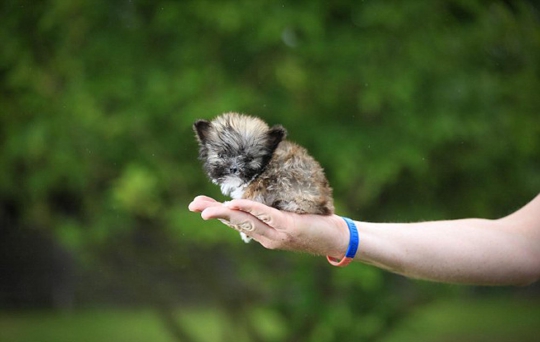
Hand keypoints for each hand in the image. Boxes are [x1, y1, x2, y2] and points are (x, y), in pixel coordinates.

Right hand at [188, 195, 348, 257]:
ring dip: (223, 214)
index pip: (236, 222)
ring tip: (204, 210)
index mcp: (265, 234)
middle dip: (212, 213)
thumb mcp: (291, 219)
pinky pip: (265, 216)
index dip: (217, 213)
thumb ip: (276, 211)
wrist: (338, 240)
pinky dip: (248, 210)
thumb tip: (263, 193)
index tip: (198, 204)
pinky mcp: (288, 227)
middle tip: (193, 205)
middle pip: (235, 223)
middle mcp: (267, 237)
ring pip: (245, 222)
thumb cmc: (317, 225)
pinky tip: (234, 205)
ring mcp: (277, 234)